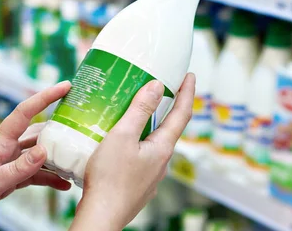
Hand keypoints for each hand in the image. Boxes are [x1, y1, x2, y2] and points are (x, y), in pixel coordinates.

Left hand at [0, 81, 71, 230]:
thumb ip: (18, 169)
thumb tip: (45, 149)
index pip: (24, 113)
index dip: (45, 97)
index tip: (66, 86)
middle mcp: (4, 151)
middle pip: (36, 132)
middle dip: (59, 126)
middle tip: (84, 123)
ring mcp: (6, 165)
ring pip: (38, 155)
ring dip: (57, 156)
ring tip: (79, 158)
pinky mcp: (6, 180)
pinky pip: (33, 175)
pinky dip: (48, 178)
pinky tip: (63, 184)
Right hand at [71, 74, 194, 230]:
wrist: (101, 216)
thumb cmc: (109, 178)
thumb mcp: (122, 136)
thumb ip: (140, 110)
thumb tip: (157, 87)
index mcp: (162, 148)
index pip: (182, 114)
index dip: (187, 92)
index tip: (190, 75)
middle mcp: (161, 163)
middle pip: (169, 129)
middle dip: (168, 108)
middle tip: (162, 89)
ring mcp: (151, 176)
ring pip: (154, 144)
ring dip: (150, 127)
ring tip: (136, 113)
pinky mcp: (138, 184)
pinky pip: (142, 157)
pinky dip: (138, 143)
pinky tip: (121, 143)